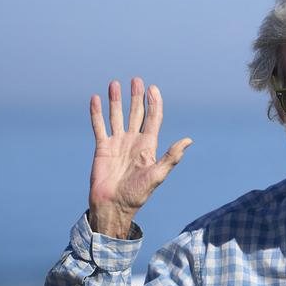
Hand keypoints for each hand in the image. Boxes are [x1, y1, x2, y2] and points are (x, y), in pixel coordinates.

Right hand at [87, 78, 192, 237]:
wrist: (114, 205)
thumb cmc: (138, 194)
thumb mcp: (157, 175)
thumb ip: (171, 156)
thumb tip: (188, 140)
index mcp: (149, 146)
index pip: (153, 119)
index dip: (154, 104)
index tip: (153, 88)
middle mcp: (133, 141)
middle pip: (136, 113)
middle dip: (137, 97)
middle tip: (137, 80)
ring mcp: (117, 143)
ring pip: (117, 116)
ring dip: (116, 100)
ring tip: (115, 83)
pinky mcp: (102, 147)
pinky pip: (99, 126)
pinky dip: (97, 113)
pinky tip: (96, 99)